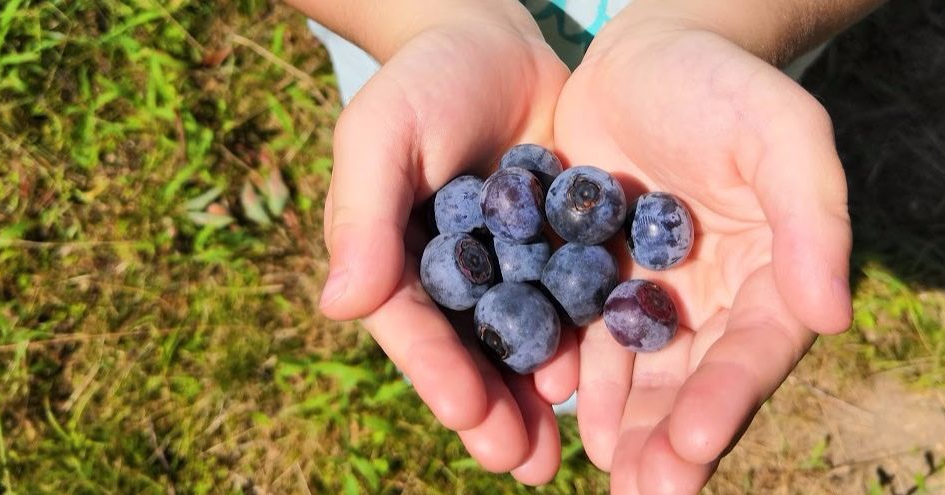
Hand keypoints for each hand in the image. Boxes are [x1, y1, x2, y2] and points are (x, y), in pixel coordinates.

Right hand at [313, 4, 574, 483]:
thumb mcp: (382, 132)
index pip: (413, 326)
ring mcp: (509, 271)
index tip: (468, 412)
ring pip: (522, 346)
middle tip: (521, 463)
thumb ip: (362, 213)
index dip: (438, 371)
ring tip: (557, 451)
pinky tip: (605, 384)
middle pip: (468, 355)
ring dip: (536, 400)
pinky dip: (585, 344)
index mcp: (395, 260)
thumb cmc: (424, 80)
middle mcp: (451, 279)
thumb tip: (338, 306)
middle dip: (491, 411)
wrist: (497, 42)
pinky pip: (573, 306)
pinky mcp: (561, 254)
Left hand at [553, 10, 852, 493]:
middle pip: (698, 381)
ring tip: (609, 475)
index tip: (694, 444)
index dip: (727, 399)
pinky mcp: (598, 276)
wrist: (645, 51)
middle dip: (673, 440)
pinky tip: (559, 406)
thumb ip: (813, 217)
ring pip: (644, 372)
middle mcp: (714, 296)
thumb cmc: (725, 85)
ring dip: (628, 425)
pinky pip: (588, 335)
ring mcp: (653, 290)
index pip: (753, 351)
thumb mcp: (781, 134)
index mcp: (771, 274)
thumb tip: (832, 317)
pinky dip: (578, 372)